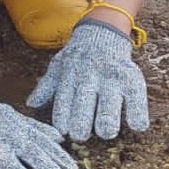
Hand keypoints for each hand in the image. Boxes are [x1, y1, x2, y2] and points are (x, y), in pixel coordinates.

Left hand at [26, 20, 148, 141]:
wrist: (101, 32)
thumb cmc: (77, 58)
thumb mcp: (58, 67)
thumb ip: (47, 87)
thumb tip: (31, 104)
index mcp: (70, 75)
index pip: (64, 99)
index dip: (63, 117)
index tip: (63, 131)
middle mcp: (90, 75)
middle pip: (85, 102)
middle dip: (82, 121)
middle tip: (80, 135)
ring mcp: (112, 76)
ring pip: (110, 101)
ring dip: (108, 119)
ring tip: (106, 132)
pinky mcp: (132, 77)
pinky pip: (137, 97)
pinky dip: (137, 112)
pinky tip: (136, 126)